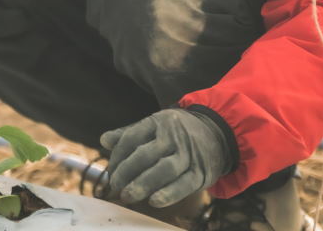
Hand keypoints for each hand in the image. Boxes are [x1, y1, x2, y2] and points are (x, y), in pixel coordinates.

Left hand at [101, 108, 228, 207]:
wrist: (218, 133)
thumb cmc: (177, 133)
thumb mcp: (155, 126)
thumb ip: (129, 134)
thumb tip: (104, 140)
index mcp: (159, 122)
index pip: (132, 138)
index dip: (117, 156)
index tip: (111, 172)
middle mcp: (174, 136)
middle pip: (145, 154)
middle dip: (126, 172)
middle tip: (115, 186)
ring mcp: (189, 153)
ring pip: (164, 169)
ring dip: (143, 184)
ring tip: (127, 196)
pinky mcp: (201, 172)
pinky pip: (184, 184)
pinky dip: (168, 193)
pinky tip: (153, 201)